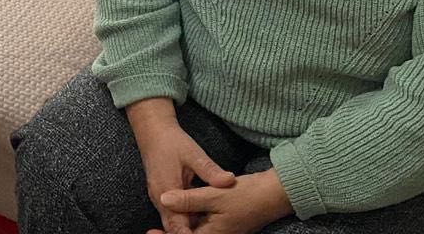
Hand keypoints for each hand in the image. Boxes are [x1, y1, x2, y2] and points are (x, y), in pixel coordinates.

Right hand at [126, 98, 236, 233]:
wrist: (152, 130)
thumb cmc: (171, 141)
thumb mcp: (193, 153)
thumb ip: (210, 170)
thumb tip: (229, 181)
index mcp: (167, 193)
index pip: (177, 227)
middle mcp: (160, 200)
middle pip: (174, 229)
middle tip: (210, 233)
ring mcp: (160, 198)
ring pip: (173, 223)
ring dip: (189, 228)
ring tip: (208, 229)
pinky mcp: (162, 195)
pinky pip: (173, 214)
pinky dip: (186, 219)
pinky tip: (201, 217)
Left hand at [157, 169, 293, 233]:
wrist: (273, 194)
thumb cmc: (246, 195)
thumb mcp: (214, 194)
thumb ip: (188, 199)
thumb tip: (163, 199)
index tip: (151, 231)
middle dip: (172, 231)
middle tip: (151, 230)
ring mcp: (219, 230)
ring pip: (194, 229)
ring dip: (180, 226)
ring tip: (160, 220)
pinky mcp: (222, 223)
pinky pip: (201, 225)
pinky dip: (190, 219)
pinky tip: (182, 207)